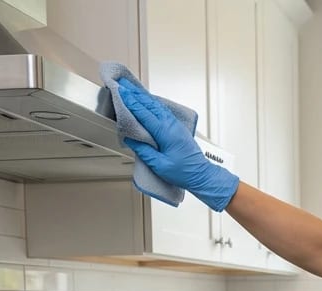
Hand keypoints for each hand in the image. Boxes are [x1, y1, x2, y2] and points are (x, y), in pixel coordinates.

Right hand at [116, 79, 239, 210]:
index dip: (131, 101)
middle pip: (150, 105)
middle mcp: (171, 125)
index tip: (121, 92)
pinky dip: (152, 104)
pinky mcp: (177, 128)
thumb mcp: (159, 165)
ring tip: (132, 90)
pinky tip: (148, 102)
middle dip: (135, 94)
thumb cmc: (183, 172)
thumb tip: (130, 139)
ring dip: (144, 97)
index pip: (144, 113)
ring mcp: (175, 125)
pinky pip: (162, 111)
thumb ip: (143, 151)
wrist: (201, 174)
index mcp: (165, 133)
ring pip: (157, 106)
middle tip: (123, 85)